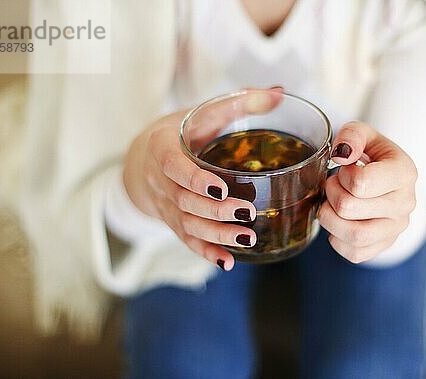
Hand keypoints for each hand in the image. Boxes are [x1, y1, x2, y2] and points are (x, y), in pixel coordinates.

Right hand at [122, 90, 281, 270]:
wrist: (145, 157)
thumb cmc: (181, 132)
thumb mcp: (202, 114)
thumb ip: (240, 103)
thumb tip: (279, 92)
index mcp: (162, 150)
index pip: (173, 168)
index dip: (195, 180)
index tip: (220, 187)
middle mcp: (160, 182)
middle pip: (184, 202)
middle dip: (215, 211)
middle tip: (248, 212)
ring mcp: (166, 206)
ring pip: (188, 226)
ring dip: (216, 235)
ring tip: (247, 238)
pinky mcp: (175, 222)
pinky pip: (188, 241)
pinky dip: (207, 252)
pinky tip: (227, 262)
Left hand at [318, 121, 417, 263]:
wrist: (384, 175)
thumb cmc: (371, 155)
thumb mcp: (363, 134)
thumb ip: (352, 135)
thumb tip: (342, 155)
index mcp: (404, 172)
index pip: (360, 184)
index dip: (342, 175)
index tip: (345, 169)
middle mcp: (406, 203)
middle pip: (349, 208)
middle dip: (330, 194)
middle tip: (333, 185)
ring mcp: (397, 227)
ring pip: (353, 236)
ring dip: (330, 219)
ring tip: (331, 205)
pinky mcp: (385, 245)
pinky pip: (355, 253)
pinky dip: (338, 241)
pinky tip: (339, 223)